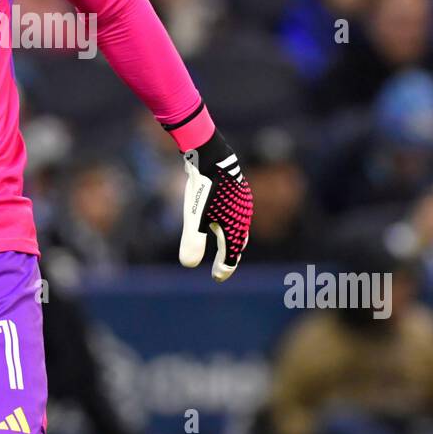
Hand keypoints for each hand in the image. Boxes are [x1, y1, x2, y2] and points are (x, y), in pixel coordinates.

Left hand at [179, 130, 252, 281]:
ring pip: (239, 225)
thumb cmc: (204, 189)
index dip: (224, 268)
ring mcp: (241, 202)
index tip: (217, 277)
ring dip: (232, 238)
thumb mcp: (194, 218)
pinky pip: (235, 211)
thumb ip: (193, 241)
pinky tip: (221, 216)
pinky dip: (230, 221)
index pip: (232, 255)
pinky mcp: (236, 190)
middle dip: (231, 255)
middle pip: (239, 242)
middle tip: (223, 266)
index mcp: (235, 228)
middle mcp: (242, 217)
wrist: (212, 156)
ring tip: (225, 243)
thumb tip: (189, 264)